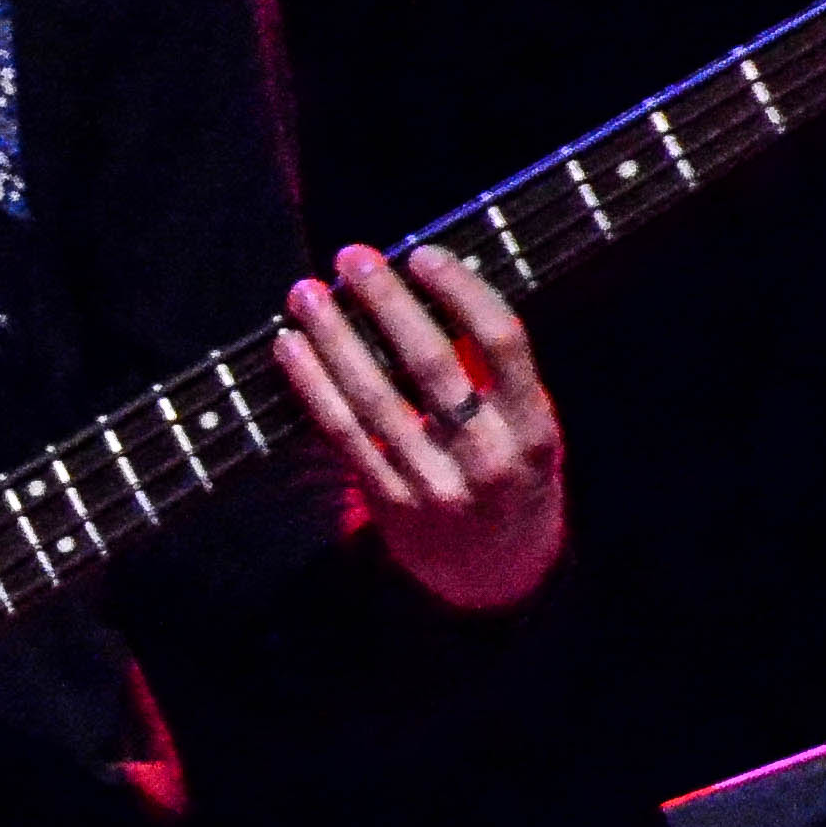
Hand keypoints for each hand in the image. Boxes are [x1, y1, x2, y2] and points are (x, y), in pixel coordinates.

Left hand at [271, 243, 568, 612]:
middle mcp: (490, 456)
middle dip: (387, 304)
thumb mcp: (526, 425)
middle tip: (352, 257)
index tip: (423, 253)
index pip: (504, 344)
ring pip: (374, 398)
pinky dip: (311, 384)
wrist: (495, 573)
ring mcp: (436, 482)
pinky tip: (290, 346)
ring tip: (306, 293)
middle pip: (432, 366)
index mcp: (536, 426)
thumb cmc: (506, 471)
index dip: (462, 292)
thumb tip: (432, 284)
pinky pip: (342, 434)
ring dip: (334, 338)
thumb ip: (492, 370)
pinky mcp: (389, 502)